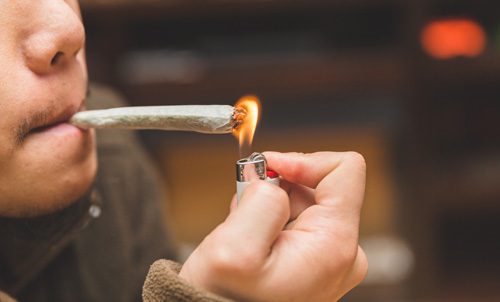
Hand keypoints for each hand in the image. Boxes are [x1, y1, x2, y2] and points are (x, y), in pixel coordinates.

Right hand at [179, 152, 367, 300]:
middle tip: (245, 204)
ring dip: (271, 201)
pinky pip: (299, 217)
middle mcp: (343, 250)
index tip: (268, 169)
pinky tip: (251, 234)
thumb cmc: (226, 300)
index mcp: (335, 244)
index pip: (345, 169)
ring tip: (244, 225)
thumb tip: (272, 180)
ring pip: (306, 198)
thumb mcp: (233, 249)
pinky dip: (272, 215)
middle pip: (321, 183)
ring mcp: (331, 254)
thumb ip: (261, 200)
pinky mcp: (317, 256)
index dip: (302, 160)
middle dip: (279, 185)